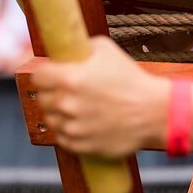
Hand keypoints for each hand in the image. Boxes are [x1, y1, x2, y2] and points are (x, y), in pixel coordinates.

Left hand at [28, 36, 167, 157]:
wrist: (154, 111)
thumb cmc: (132, 79)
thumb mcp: (107, 49)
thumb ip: (80, 48)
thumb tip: (65, 49)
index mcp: (69, 78)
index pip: (37, 77)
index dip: (46, 74)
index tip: (53, 76)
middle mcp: (66, 103)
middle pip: (43, 98)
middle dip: (54, 94)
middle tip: (73, 92)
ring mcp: (71, 126)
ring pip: (51, 119)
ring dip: (61, 114)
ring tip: (82, 108)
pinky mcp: (78, 144)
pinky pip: (62, 137)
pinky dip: (71, 131)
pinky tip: (87, 122)